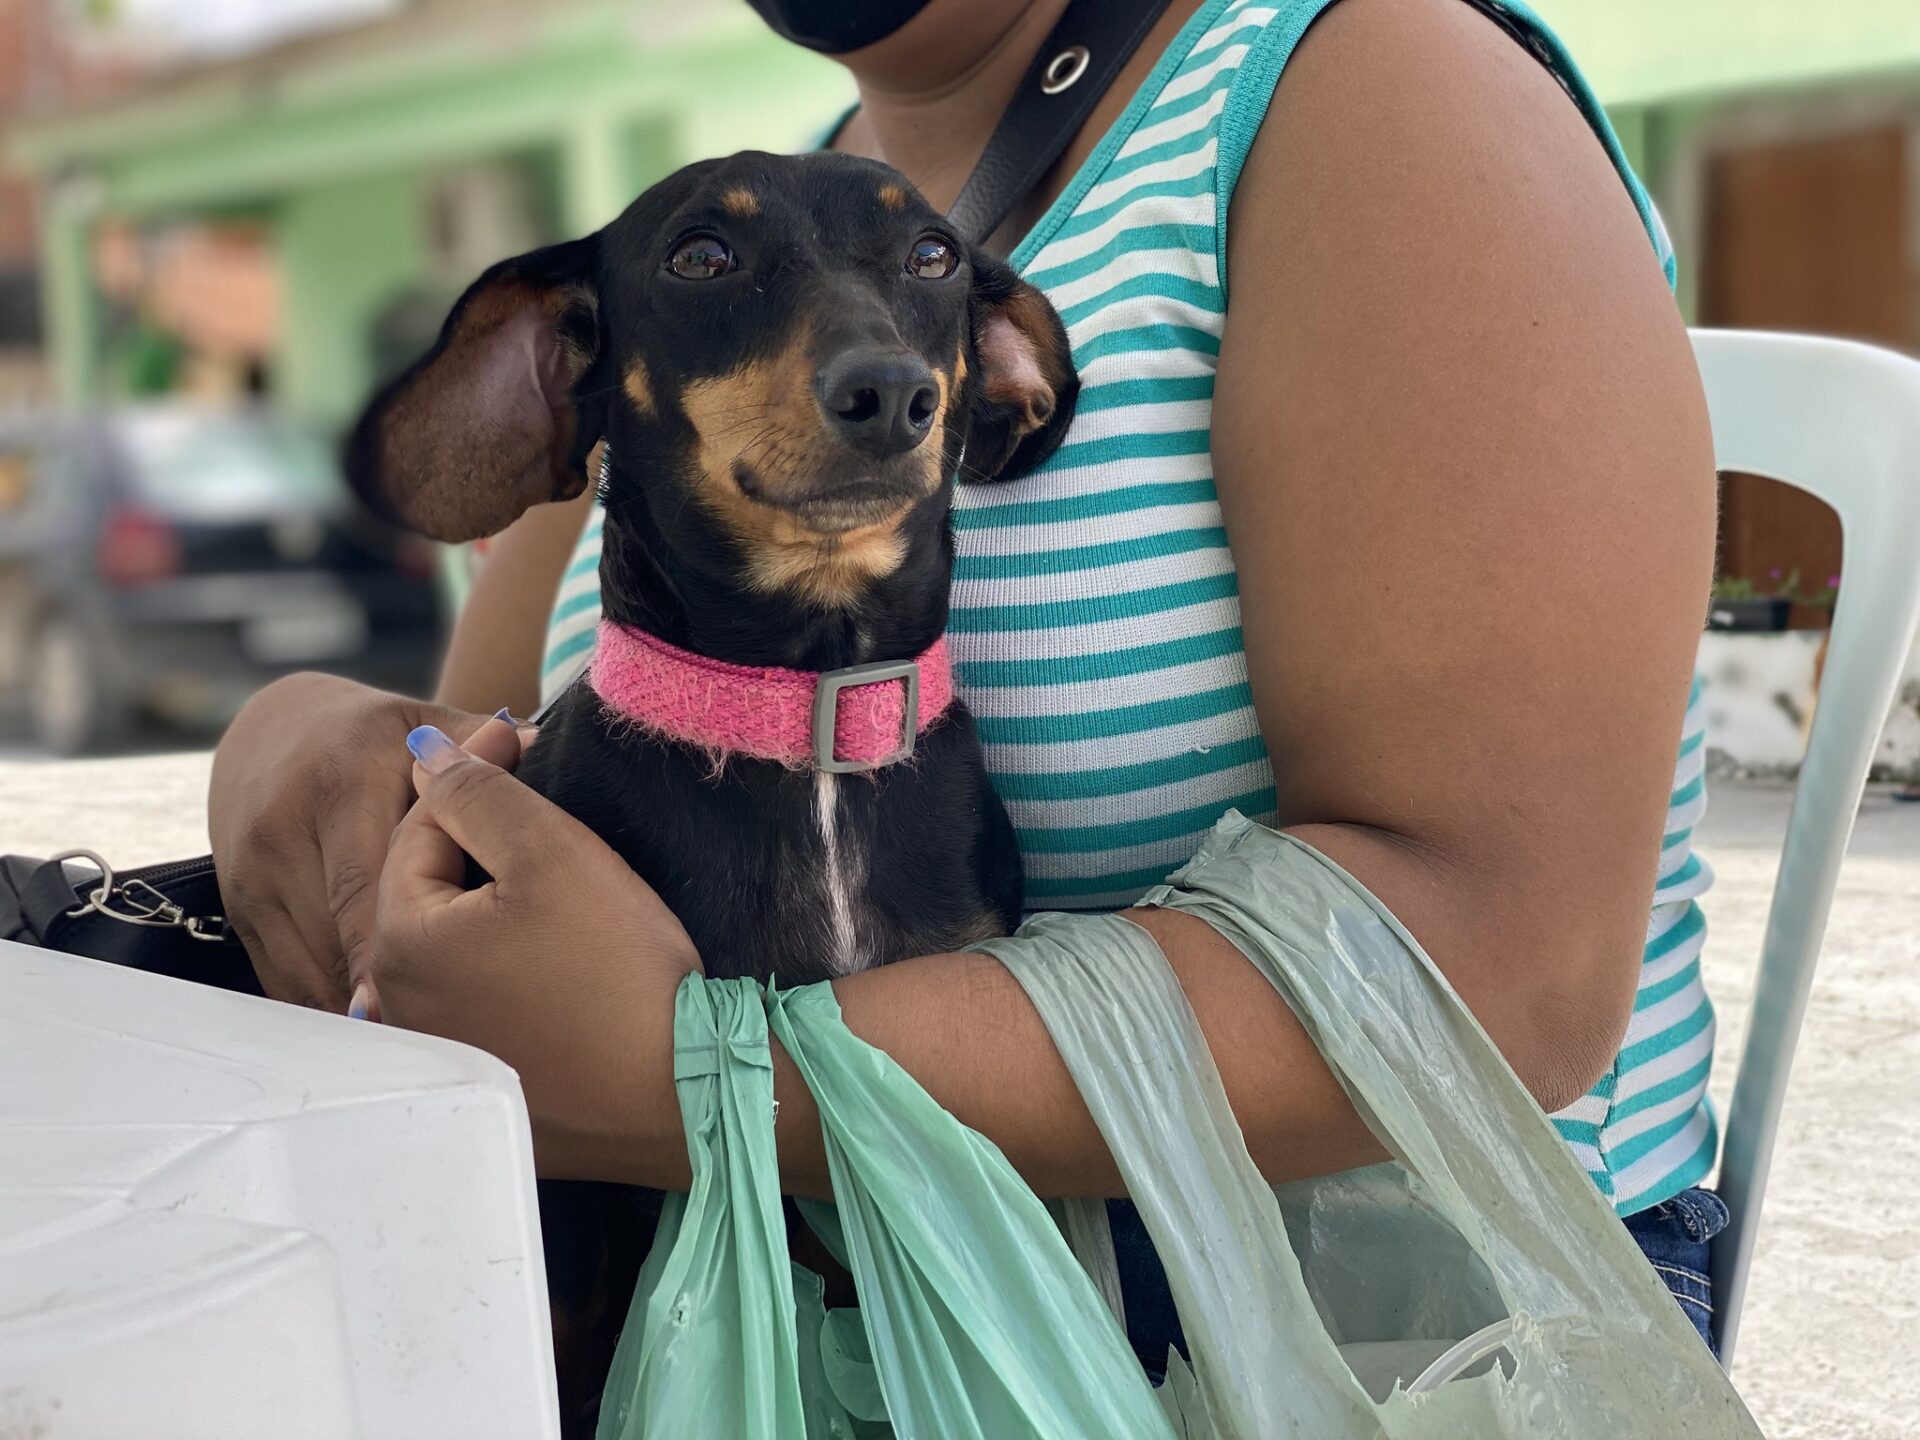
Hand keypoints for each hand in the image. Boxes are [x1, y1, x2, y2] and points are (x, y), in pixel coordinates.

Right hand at [208, 673, 524, 1009]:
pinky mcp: (239, 912)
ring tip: (418, 1042)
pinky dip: (330, 1008)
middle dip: (382, 993)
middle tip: (434, 1040)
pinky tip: (382, 1031)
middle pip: (331, 937)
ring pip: (305, 968)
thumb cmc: (376, 739)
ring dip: (358, 1011)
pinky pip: (285, 980)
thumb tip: (544, 747)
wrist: (275, 732)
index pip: (362, 883)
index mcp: (340, 783)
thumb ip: (485, 745)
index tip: (411, 1008)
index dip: (384, 952)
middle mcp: (283, 830)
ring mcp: (252, 876)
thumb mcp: (429, 724)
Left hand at [367, 719, 701, 1181]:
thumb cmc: (618, 967)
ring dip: (494, 898)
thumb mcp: (550, 851)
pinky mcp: (489, 1085)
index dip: (477, 771)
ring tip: (556, 867)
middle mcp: (398, 1005)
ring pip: (457, 942)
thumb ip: (476, 791)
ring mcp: (443, 1053)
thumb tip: (427, 754)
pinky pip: (486, 998)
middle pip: (432, 887)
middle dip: (481, 835)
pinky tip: (562, 949)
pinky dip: (512, 960)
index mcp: (401, 940)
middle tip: (546, 797)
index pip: (422, 826)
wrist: (682, 1091)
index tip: (526, 736)